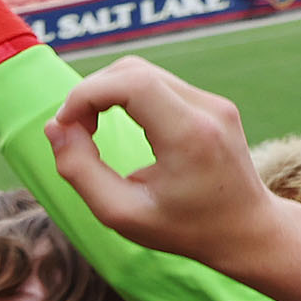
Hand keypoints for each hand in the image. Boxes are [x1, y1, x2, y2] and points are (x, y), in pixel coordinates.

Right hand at [44, 58, 291, 277]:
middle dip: (90, 93)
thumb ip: (79, 170)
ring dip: (106, 93)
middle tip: (73, 132)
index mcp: (188, 135)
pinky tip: (118, 126)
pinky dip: (126, 97)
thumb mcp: (120, 213)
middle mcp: (207, 109)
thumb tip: (54, 127)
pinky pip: (159, 85)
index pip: (131, 82)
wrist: (246, 230)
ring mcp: (214, 102)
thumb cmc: (183, 228)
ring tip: (90, 130)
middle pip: (133, 70)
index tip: (64, 126)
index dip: (86, 95)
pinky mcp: (212, 104)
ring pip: (144, 72)